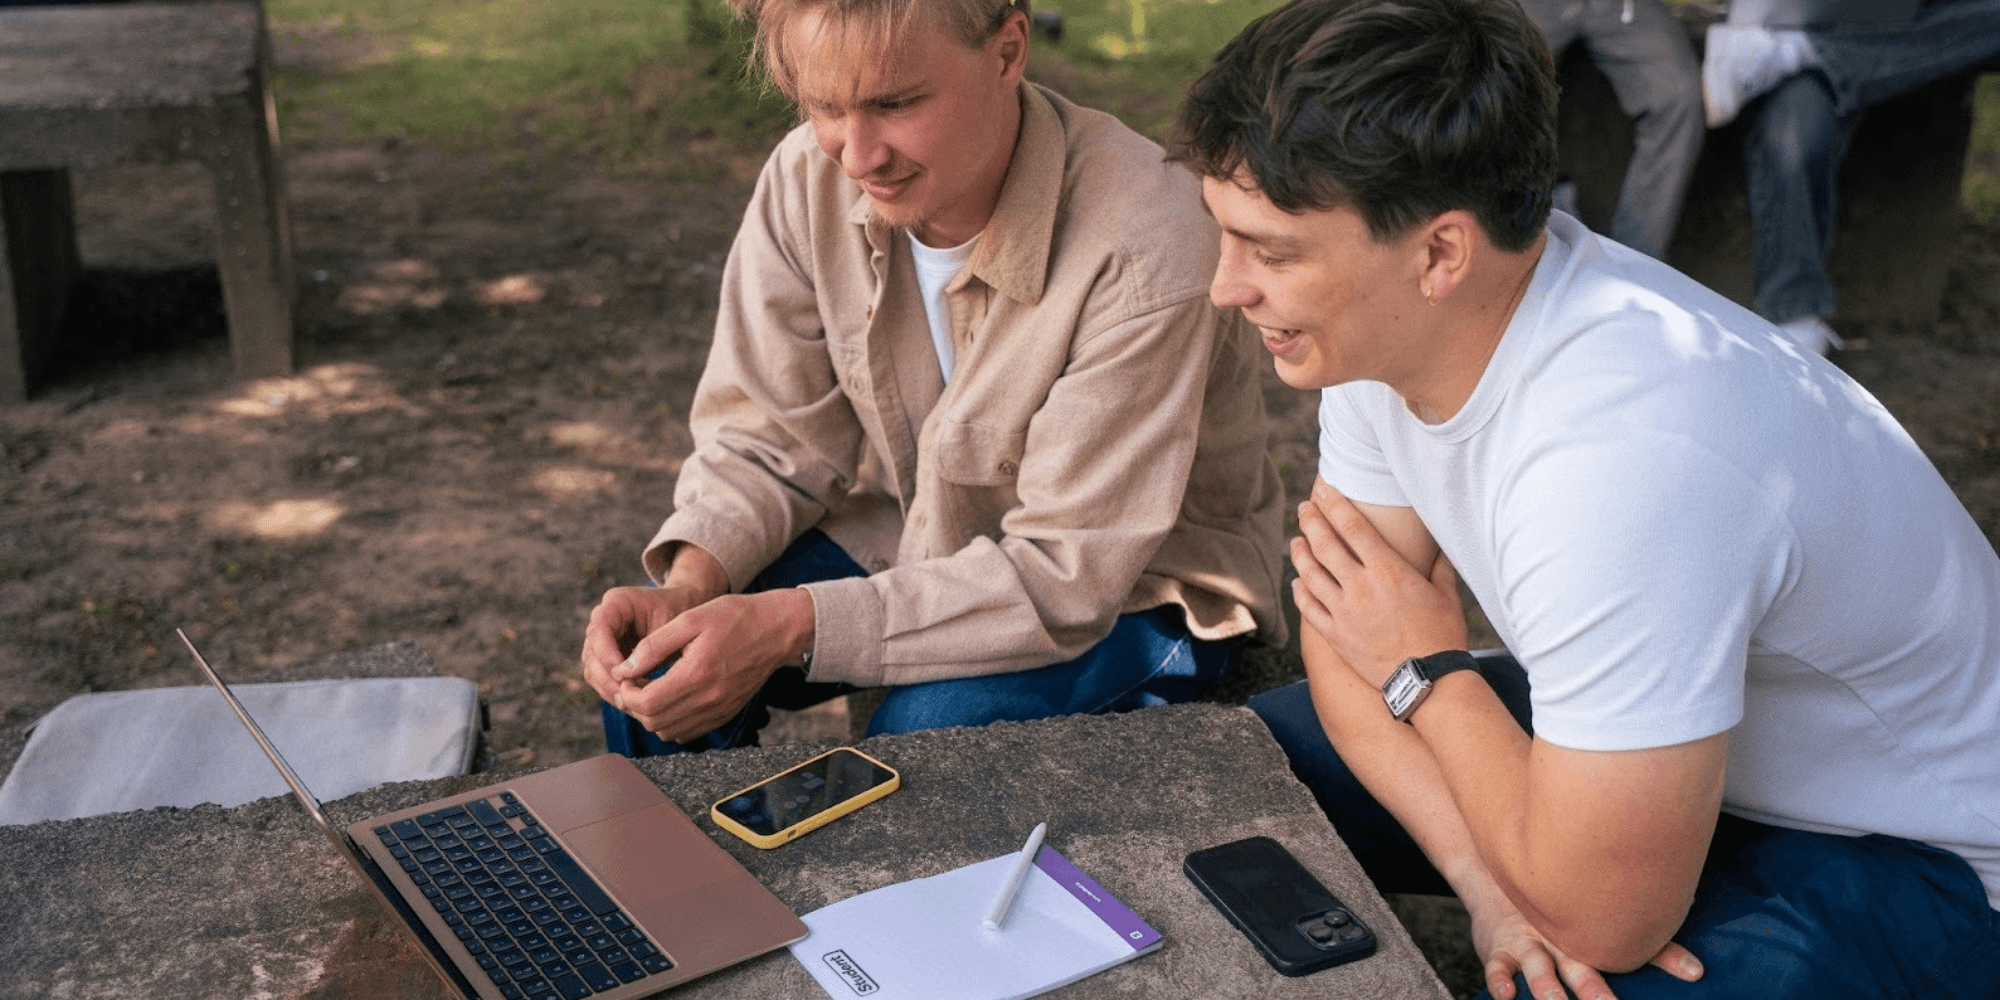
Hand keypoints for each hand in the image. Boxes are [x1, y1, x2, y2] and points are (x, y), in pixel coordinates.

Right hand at [580, 584, 710, 702]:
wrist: (687, 611)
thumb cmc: (683, 613)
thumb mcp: (672, 625)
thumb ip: (651, 646)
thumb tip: (628, 675)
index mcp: (617, 602)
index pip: (599, 630)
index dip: (607, 655)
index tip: (624, 675)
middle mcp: (604, 619)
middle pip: (591, 653)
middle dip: (607, 677)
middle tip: (626, 696)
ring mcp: (603, 639)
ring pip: (593, 669)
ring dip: (609, 688)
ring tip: (630, 703)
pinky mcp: (608, 656)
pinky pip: (602, 678)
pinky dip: (614, 691)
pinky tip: (633, 702)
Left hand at [606, 588, 814, 742]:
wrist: (776, 630)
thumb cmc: (734, 618)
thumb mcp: (690, 620)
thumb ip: (654, 646)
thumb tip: (624, 669)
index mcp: (697, 673)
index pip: (647, 702)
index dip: (626, 693)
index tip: (625, 677)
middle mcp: (709, 699)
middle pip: (654, 722)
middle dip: (635, 706)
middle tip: (632, 684)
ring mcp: (719, 710)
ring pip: (669, 732)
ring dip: (651, 716)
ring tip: (650, 691)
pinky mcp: (725, 714)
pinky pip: (688, 732)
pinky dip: (671, 722)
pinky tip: (670, 699)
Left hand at [1289, 485, 1466, 685]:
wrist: (1428, 681)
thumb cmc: (1442, 636)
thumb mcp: (1447, 595)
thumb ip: (1439, 566)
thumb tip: (1442, 546)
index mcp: (1387, 571)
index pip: (1352, 527)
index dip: (1334, 504)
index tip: (1322, 490)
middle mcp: (1360, 587)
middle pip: (1324, 544)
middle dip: (1311, 521)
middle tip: (1304, 508)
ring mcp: (1343, 612)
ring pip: (1309, 574)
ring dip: (1300, 553)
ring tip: (1296, 541)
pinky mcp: (1335, 635)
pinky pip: (1308, 608)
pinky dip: (1300, 591)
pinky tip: (1298, 582)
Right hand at [1472, 899, 1702, 999]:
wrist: (1498, 878)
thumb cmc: (1556, 909)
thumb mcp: (1592, 915)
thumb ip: (1641, 930)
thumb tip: (1694, 913)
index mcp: (1589, 931)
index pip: (1632, 946)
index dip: (1665, 956)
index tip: (1694, 972)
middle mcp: (1562, 938)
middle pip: (1584, 966)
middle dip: (1597, 989)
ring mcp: (1528, 942)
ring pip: (1538, 968)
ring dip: (1547, 987)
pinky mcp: (1498, 949)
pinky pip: (1498, 966)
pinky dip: (1499, 980)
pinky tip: (1506, 994)